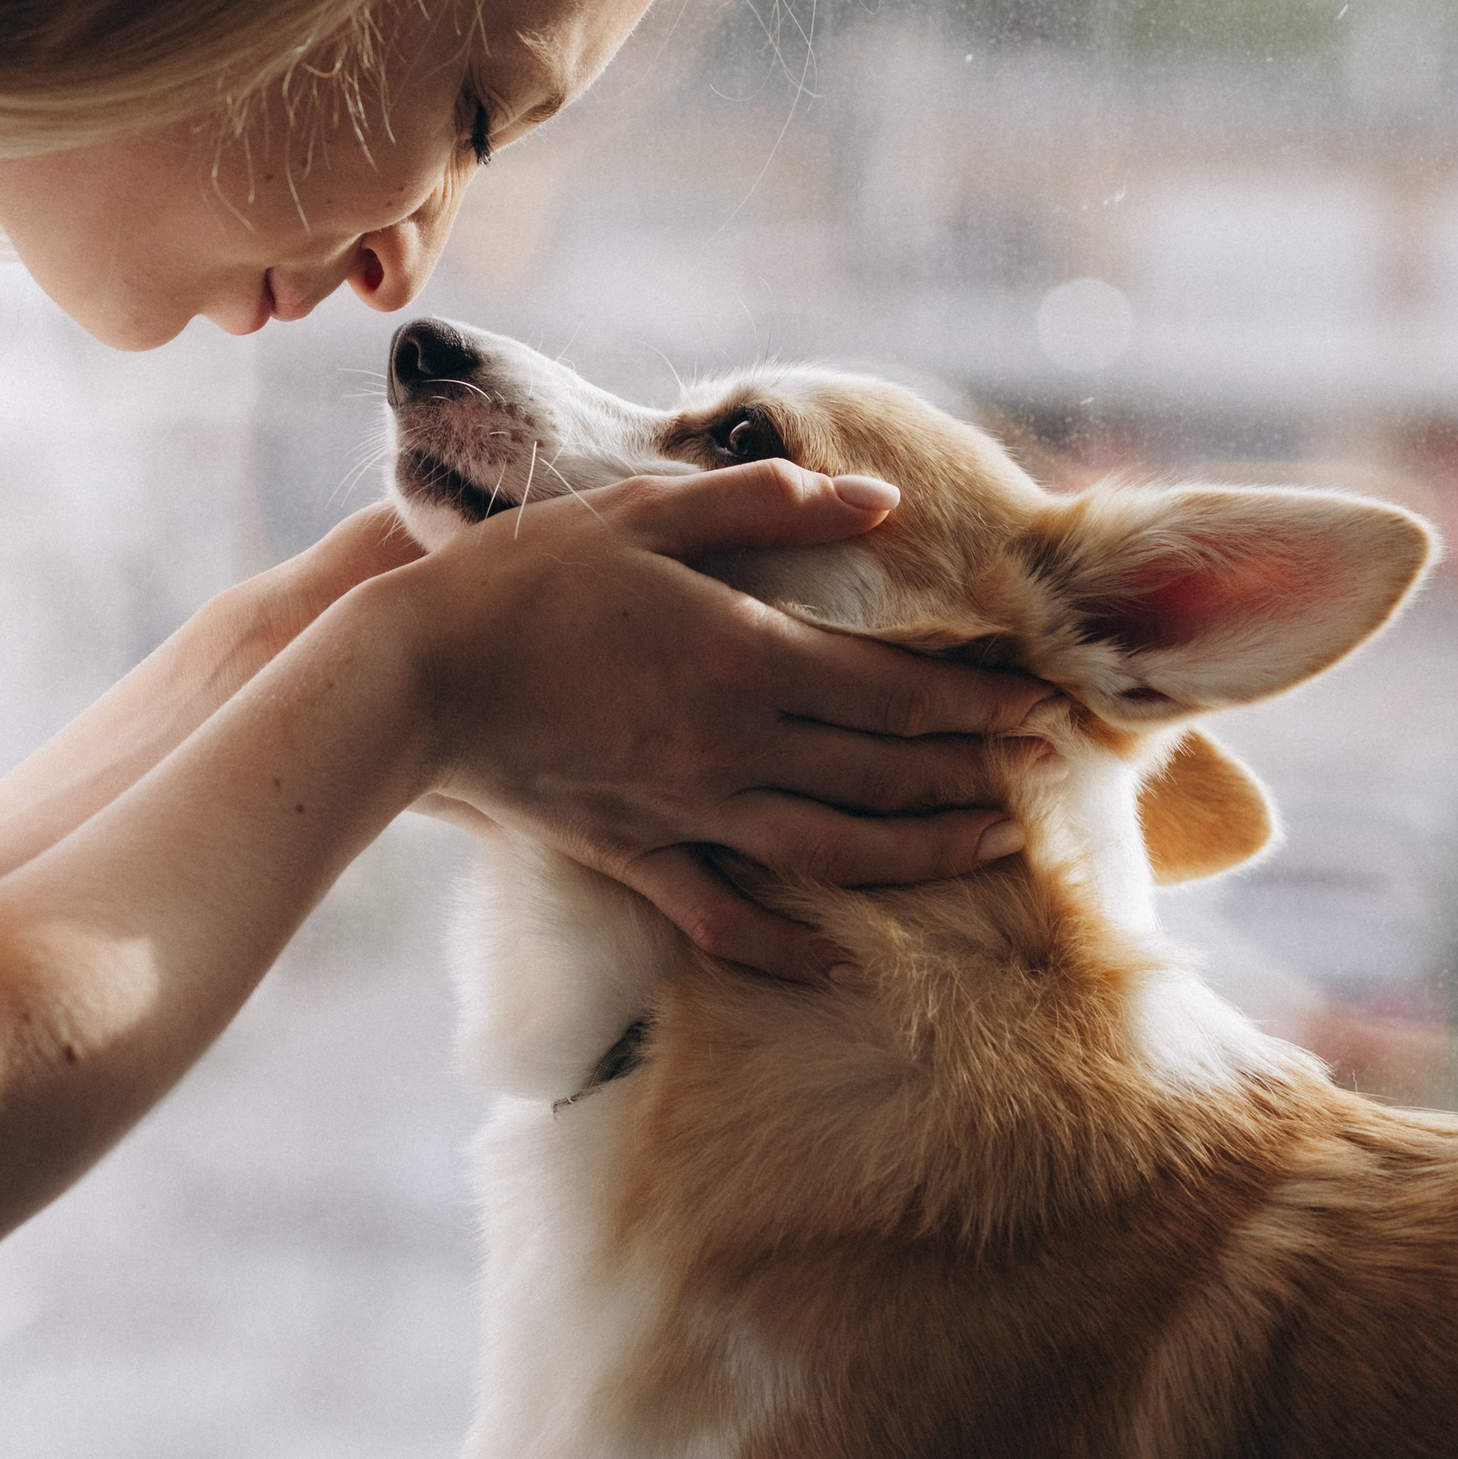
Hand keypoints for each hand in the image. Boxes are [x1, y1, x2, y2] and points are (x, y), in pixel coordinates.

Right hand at [381, 456, 1053, 979]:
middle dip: (972, 776)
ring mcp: (686, 811)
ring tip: (986, 848)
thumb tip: (877, 497)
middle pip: (883, 774)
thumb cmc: (527, 575)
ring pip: (831, 850)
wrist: (414, 674)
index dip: (978, 702)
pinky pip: (723, 917)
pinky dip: (787, 948)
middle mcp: (734, 747)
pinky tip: (838, 960)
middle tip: (1041, 779)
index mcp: (747, 658)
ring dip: (919, 854)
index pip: (896, 691)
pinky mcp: (633, 852)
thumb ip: (766, 503)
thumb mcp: (647, 510)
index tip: (1042, 710)